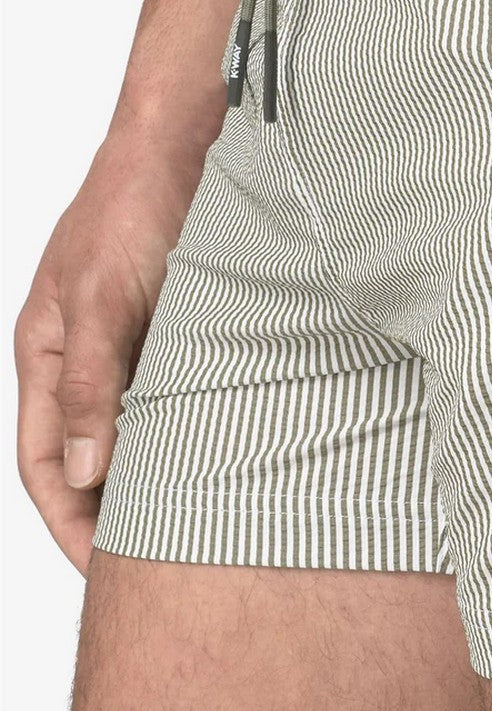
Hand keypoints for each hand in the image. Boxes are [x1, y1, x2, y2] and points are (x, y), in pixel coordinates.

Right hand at [14, 130, 203, 570]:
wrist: (191, 137)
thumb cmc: (135, 203)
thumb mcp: (106, 296)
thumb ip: (91, 384)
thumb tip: (82, 470)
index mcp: (46, 352)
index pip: (41, 463)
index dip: (70, 521)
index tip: (105, 573)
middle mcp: (84, 356)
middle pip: (90, 457)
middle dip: (115, 514)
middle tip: (162, 566)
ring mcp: (132, 343)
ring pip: (139, 432)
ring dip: (160, 476)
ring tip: (200, 527)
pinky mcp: (179, 328)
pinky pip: (180, 397)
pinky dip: (196, 432)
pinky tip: (231, 460)